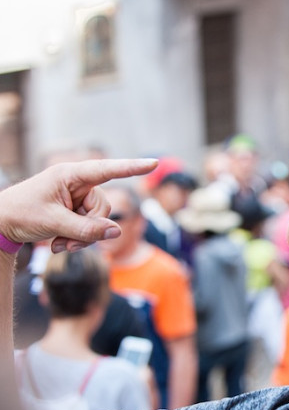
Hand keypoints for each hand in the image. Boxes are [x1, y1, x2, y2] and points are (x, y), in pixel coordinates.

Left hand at [0, 159, 156, 252]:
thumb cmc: (20, 214)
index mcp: (69, 175)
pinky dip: (78, 239)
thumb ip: (86, 229)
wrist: (1, 224)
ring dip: (82, 238)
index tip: (153, 163)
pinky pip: (91, 226)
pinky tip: (59, 243)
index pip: (106, 170)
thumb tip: (116, 232)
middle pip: (103, 208)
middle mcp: (77, 183)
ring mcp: (77, 196)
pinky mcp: (75, 209)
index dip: (131, 167)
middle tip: (67, 245)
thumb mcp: (53, 223)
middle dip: (90, 229)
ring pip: (99, 220)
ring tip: (59, 245)